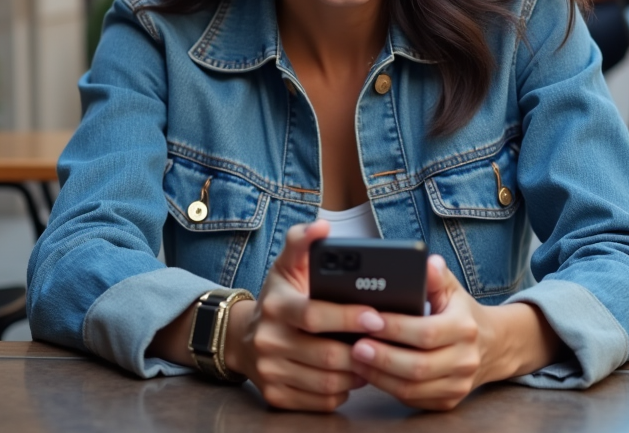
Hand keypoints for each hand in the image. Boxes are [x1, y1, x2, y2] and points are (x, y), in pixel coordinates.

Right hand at [225, 220, 381, 411]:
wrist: (244, 337)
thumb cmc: (278, 297)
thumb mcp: (286, 265)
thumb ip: (303, 242)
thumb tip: (321, 225)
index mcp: (276, 307)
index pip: (315, 315)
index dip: (349, 317)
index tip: (377, 316)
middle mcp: (268, 341)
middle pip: (326, 355)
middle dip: (361, 350)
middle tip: (384, 342)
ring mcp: (270, 372)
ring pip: (327, 383)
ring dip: (356, 373)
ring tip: (371, 357)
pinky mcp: (276, 396)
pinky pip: (320, 402)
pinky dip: (342, 392)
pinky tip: (350, 376)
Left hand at [346, 255, 502, 410]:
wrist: (492, 346)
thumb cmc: (461, 313)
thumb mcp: (452, 289)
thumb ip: (437, 276)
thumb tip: (427, 263)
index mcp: (465, 329)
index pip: (427, 332)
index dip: (396, 328)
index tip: (369, 320)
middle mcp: (465, 360)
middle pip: (418, 366)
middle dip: (383, 357)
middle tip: (355, 346)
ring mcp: (458, 385)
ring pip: (413, 388)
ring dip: (380, 376)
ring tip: (356, 361)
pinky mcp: (448, 402)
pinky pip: (413, 399)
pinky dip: (388, 388)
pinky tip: (370, 374)